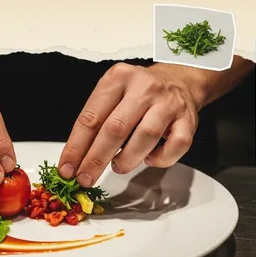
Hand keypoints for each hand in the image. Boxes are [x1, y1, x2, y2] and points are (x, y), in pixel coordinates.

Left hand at [57, 63, 200, 187]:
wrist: (179, 80)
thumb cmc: (139, 93)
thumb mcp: (113, 95)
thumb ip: (96, 121)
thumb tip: (76, 160)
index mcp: (118, 78)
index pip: (91, 117)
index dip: (76, 147)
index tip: (67, 168)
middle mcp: (144, 87)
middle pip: (115, 129)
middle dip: (96, 159)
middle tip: (85, 178)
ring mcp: (168, 103)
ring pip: (145, 137)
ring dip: (127, 159)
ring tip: (118, 167)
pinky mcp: (188, 119)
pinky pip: (175, 146)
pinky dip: (160, 159)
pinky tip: (149, 159)